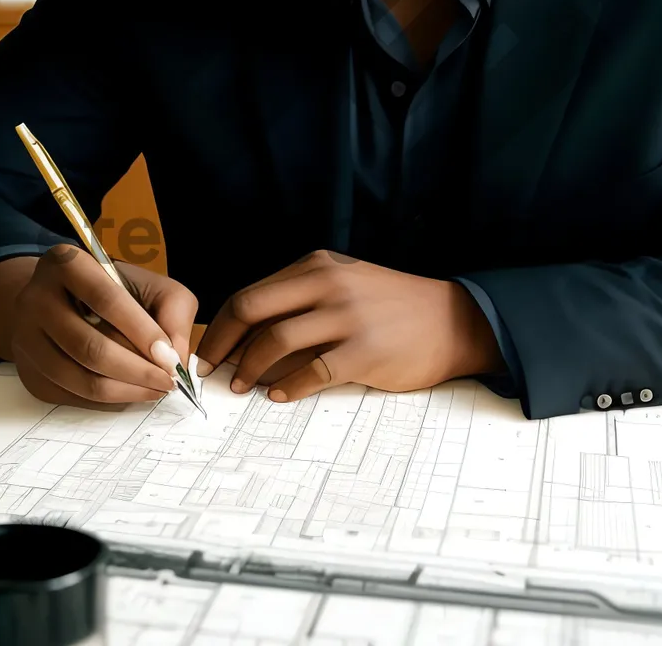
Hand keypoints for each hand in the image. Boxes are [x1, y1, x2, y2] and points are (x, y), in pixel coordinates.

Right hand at [0, 245, 197, 408]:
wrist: (59, 300)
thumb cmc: (113, 291)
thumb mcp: (148, 283)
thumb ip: (172, 310)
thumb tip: (175, 356)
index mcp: (67, 264)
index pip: (107, 300)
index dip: (142, 332)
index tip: (170, 358)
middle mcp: (36, 298)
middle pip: (90, 347)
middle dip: (137, 370)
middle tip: (168, 382)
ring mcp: (26, 338)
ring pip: (80, 379)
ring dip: (126, 391)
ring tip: (154, 390)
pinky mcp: (28, 372)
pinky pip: (72, 396)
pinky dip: (107, 401)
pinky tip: (130, 391)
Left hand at [196, 251, 503, 402]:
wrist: (452, 320)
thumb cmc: (391, 307)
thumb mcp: (345, 283)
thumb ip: (301, 298)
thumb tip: (246, 334)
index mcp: (317, 266)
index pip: (251, 293)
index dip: (221, 325)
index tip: (208, 350)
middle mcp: (328, 284)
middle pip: (252, 310)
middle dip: (222, 345)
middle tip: (210, 371)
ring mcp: (347, 317)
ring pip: (275, 342)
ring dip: (249, 370)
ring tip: (242, 388)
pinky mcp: (364, 352)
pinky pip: (311, 373)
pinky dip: (287, 387)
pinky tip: (278, 395)